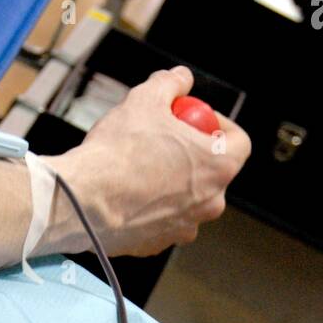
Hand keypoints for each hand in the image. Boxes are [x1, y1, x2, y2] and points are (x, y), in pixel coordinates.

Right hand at [46, 66, 250, 256]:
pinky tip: (127, 193)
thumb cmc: (119, 151)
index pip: (239, 142)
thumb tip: (180, 78)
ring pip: (187, 200)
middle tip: (166, 141)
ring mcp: (185, 228)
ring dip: (172, 183)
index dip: (220, 125)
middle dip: (193, 155)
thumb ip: (170, 83)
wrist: (82, 200)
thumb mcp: (146, 99)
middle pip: (213, 173)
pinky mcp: (158, 245)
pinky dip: (150, 207)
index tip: (196, 119)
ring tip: (142, 167)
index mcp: (218, 166)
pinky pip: (162, 221)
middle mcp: (210, 203)